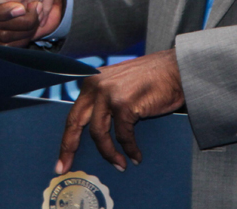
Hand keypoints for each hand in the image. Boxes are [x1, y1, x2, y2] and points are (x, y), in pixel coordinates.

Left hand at [56, 49, 183, 173]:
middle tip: (66, 167)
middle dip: (69, 148)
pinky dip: (130, 149)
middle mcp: (96, 86)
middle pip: (75, 123)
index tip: (62, 159)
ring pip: (99, 134)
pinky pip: (124, 136)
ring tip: (119, 165)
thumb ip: (103, 102)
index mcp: (91, 81)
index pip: (73, 114)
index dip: (67, 138)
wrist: (175, 70)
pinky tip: (136, 156)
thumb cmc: (151, 80)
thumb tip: (94, 133)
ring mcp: (109, 94)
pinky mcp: (124, 104)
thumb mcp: (118, 86)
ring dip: (109, 153)